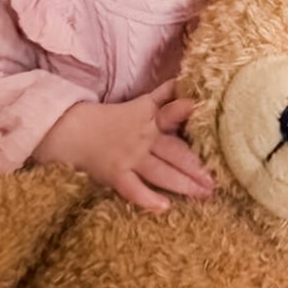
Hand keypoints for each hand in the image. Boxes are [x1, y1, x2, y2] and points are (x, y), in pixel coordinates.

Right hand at [32, 81, 213, 212]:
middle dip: (196, 166)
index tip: (203, 111)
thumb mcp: (139, 104)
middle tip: (216, 180)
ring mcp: (130, 158)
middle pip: (174, 152)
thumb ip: (164, 95)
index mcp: (150, 119)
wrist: (71, 130)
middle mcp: (144, 138)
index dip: (184, 110)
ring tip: (203, 194)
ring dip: (183, 184)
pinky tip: (164, 207)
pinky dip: (148, 198)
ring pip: (161, 172)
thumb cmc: (110, 118)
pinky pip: (134, 189)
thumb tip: (185, 80)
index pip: (171, 113)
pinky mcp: (116, 175)